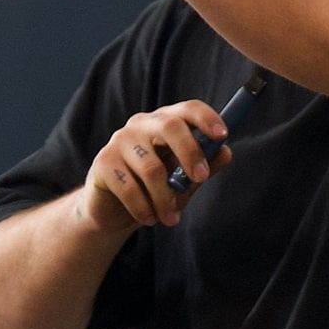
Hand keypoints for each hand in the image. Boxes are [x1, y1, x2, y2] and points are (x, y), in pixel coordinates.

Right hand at [82, 102, 232, 231]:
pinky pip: (129, 187)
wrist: (112, 212)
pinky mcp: (103, 162)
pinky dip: (143, 208)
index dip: (206, 118)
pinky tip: (149, 218)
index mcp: (165, 123)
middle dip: (190, 152)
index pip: (187, 109)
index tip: (222, 135)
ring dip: (165, 199)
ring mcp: (119, 141)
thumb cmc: (152, 190)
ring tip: (171, 219)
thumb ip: (204, 167)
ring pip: (151, 168)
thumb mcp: (183, 181)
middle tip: (200, 178)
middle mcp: (141, 125)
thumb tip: (225, 152)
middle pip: (170, 126)